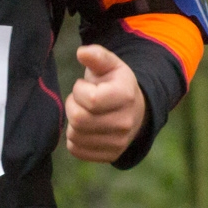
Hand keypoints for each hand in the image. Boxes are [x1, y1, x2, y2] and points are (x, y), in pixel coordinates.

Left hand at [65, 45, 145, 162]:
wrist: (135, 109)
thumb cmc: (116, 83)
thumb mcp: (110, 64)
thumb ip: (96, 55)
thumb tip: (81, 52)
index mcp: (126, 95)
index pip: (89, 100)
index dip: (79, 90)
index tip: (84, 86)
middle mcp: (125, 122)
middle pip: (79, 120)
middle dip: (73, 106)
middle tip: (80, 100)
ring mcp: (119, 142)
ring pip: (75, 136)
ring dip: (73, 122)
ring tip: (85, 112)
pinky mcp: (110, 155)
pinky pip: (76, 150)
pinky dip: (75, 138)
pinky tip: (86, 128)